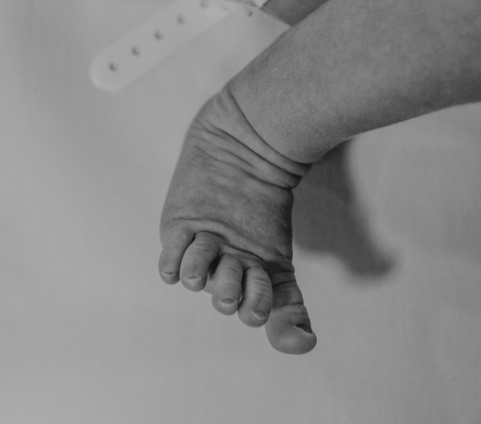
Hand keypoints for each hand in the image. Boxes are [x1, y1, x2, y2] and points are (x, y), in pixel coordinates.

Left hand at [158, 88, 317, 353]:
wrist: (245, 142)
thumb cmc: (270, 184)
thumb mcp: (293, 231)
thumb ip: (305, 274)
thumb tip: (309, 338)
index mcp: (270, 271)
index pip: (277, 316)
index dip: (286, 330)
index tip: (300, 333)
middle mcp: (238, 268)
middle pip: (234, 304)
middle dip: (236, 291)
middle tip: (242, 264)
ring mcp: (208, 253)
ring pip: (200, 284)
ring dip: (205, 269)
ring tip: (211, 243)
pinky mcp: (178, 236)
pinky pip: (170, 267)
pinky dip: (176, 262)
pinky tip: (188, 240)